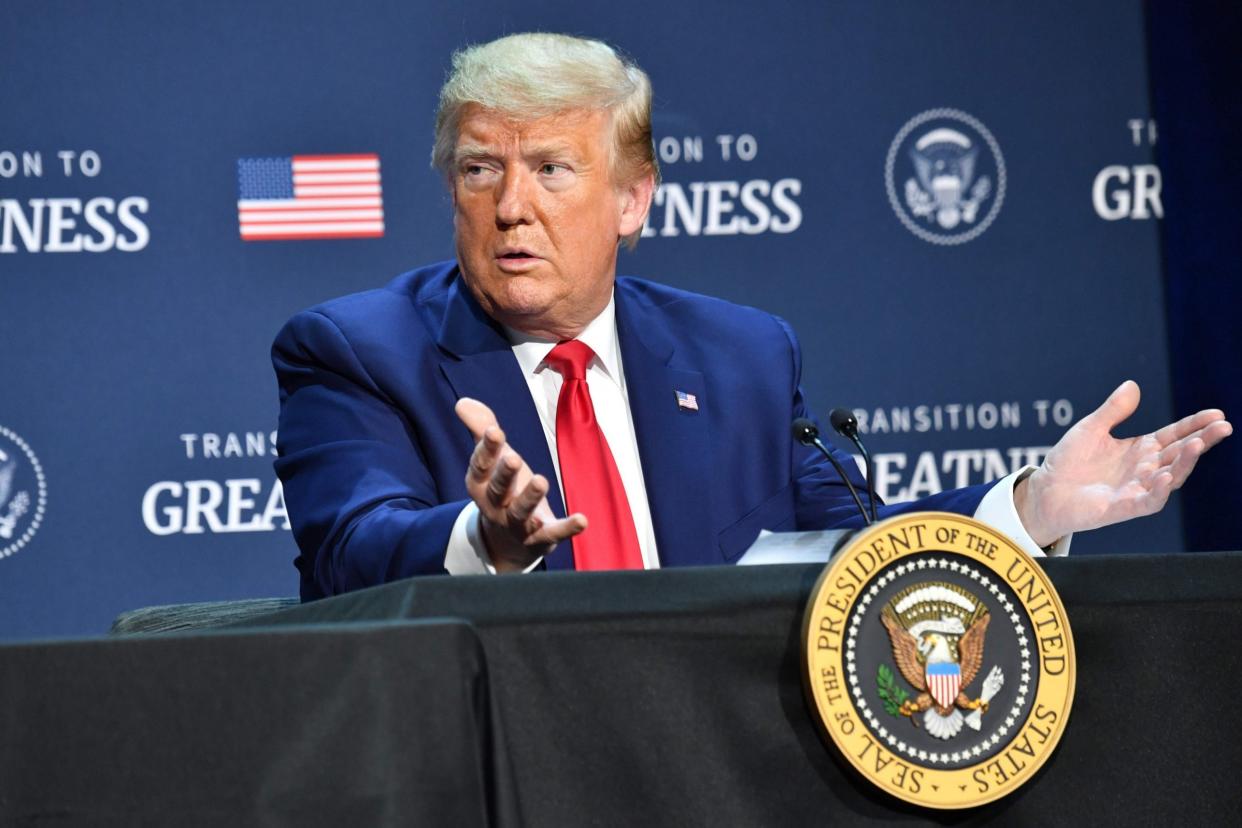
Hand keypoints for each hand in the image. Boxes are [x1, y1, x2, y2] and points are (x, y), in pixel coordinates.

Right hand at [455, 397, 586, 571]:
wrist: (506, 541)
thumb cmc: (501, 489)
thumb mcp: (493, 459)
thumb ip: (481, 429)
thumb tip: (463, 402)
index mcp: (480, 485)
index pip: (480, 466)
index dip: (487, 449)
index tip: (495, 431)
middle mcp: (495, 506)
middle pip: (498, 490)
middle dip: (505, 474)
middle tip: (514, 458)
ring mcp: (516, 525)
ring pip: (522, 512)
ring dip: (531, 498)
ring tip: (542, 481)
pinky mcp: (539, 539)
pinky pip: (553, 534)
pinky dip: (567, 528)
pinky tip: (582, 520)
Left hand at [1014, 380, 1231, 546]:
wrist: (1045, 491)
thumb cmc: (1068, 461)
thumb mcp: (1091, 429)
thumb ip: (1113, 410)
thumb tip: (1133, 384)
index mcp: (1140, 449)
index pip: (1175, 435)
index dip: (1195, 424)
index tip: (1216, 414)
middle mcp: (1144, 469)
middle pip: (1180, 454)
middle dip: (1202, 440)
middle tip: (1223, 426)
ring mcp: (1136, 489)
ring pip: (1171, 477)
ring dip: (1185, 462)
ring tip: (1198, 444)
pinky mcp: (1123, 507)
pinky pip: (1148, 501)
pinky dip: (1159, 491)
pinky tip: (1166, 477)